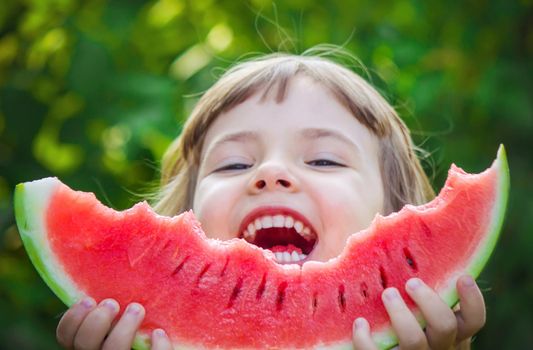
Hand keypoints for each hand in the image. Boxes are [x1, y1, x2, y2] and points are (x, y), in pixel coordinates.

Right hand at [56, 298, 171, 349]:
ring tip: (137, 308)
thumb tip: (109, 250)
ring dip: (124, 328)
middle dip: (95, 321)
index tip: (89, 299)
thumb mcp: (121, 312)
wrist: (176, 339)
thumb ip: (110, 301)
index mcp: (91, 343)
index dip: (71, 320)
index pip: (66, 338)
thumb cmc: (144, 321)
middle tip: (112, 303)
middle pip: (84, 345)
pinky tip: (159, 332)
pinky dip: (156, 346)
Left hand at [352, 275, 485, 348]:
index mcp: (450, 331)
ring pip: (414, 341)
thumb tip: (406, 222)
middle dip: (428, 301)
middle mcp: (437, 346)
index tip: (462, 277)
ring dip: (399, 314)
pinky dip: (366, 340)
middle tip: (411, 283)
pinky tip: (360, 323)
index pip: (474, 321)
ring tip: (387, 293)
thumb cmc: (399, 316)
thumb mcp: (418, 306)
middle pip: (445, 326)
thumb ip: (421, 282)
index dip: (473, 301)